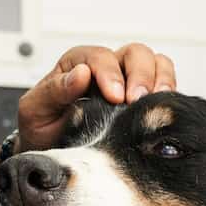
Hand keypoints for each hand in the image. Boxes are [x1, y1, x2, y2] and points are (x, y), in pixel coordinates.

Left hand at [15, 43, 177, 151]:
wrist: (51, 152)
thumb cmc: (42, 129)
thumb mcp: (35, 111)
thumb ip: (54, 91)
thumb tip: (80, 74)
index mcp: (79, 64)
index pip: (100, 57)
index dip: (110, 73)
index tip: (114, 96)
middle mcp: (107, 68)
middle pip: (135, 53)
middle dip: (140, 74)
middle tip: (137, 100)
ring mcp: (129, 81)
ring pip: (156, 63)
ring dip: (161, 79)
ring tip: (159, 100)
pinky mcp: (145, 99)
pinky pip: (166, 85)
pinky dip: (170, 93)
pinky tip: (167, 110)